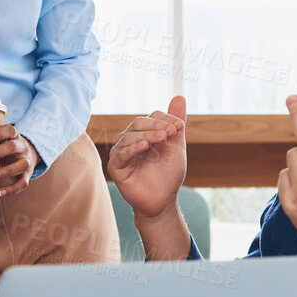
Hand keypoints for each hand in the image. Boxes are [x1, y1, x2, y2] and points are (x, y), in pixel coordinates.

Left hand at [0, 125, 34, 196]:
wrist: (26, 155)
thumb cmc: (3, 148)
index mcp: (13, 136)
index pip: (8, 130)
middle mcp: (22, 147)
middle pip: (12, 147)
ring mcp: (26, 161)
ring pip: (21, 165)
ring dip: (5, 171)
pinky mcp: (27, 175)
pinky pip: (22, 183)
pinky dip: (11, 189)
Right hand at [106, 96, 187, 218]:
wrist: (163, 200)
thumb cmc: (168, 174)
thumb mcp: (176, 146)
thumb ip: (176, 123)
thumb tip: (180, 96)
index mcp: (144, 133)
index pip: (151, 117)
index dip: (165, 119)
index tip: (180, 126)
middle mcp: (130, 140)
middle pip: (138, 124)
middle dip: (156, 126)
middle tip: (171, 132)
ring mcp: (122, 152)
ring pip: (129, 136)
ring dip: (147, 135)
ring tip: (161, 139)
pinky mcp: (116, 166)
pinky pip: (121, 153)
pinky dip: (133, 148)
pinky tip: (145, 147)